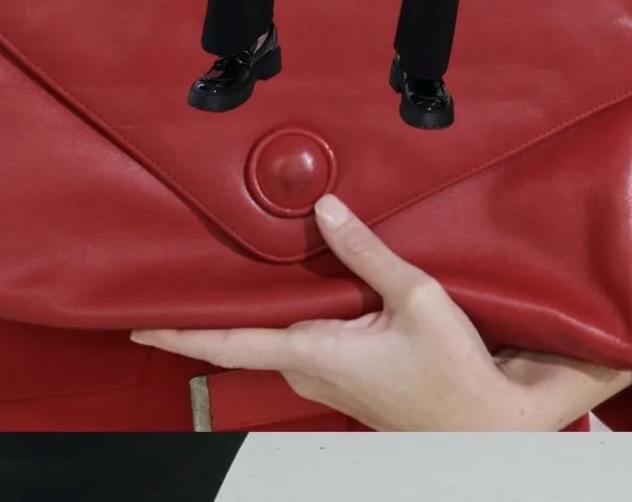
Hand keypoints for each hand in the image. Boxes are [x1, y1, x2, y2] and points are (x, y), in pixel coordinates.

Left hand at [131, 194, 631, 429]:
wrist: (496, 424)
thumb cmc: (458, 373)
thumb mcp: (417, 299)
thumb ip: (366, 252)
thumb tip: (322, 208)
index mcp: (314, 353)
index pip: (228, 343)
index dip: (178, 333)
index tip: (135, 324)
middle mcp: (310, 370)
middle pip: (246, 333)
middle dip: (211, 306)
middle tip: (176, 269)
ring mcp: (326, 377)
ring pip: (276, 336)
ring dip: (254, 307)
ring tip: (224, 264)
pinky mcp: (347, 375)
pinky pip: (302, 339)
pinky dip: (287, 314)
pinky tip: (292, 283)